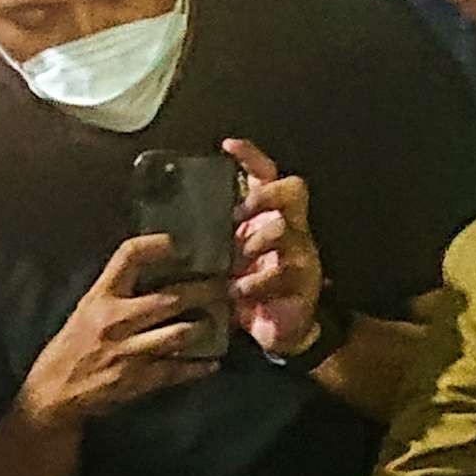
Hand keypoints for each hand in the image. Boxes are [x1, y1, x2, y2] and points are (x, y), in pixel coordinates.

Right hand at [21, 235, 220, 430]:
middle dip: (204, 291)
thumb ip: (117, 292)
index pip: (128, 257)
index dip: (156, 245)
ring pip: (179, 334)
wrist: (53, 391)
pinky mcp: (137, 379)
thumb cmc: (72, 346)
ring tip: (221, 321)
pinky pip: (176, 370)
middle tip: (226, 286)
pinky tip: (212, 362)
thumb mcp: (87, 309)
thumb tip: (156, 272)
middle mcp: (116, 319)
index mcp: (101, 297)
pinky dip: (197, 366)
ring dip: (204, 327)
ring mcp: (129, 351)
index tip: (179, 244)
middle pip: (170, 297)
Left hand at [226, 138, 328, 359]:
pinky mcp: (304, 284)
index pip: (267, 174)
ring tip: (236, 260)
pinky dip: (256, 281)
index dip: (251, 156)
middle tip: (240, 212)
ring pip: (286, 228)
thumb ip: (213, 236)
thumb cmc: (248, 288)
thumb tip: (172, 215)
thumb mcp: (227, 258)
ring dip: (257, 240)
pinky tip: (238, 290)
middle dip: (264, 195)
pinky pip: (281, 273)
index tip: (228, 145)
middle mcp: (292, 228)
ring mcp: (301, 254)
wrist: (278, 330)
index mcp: (269, 217)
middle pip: (292, 189)